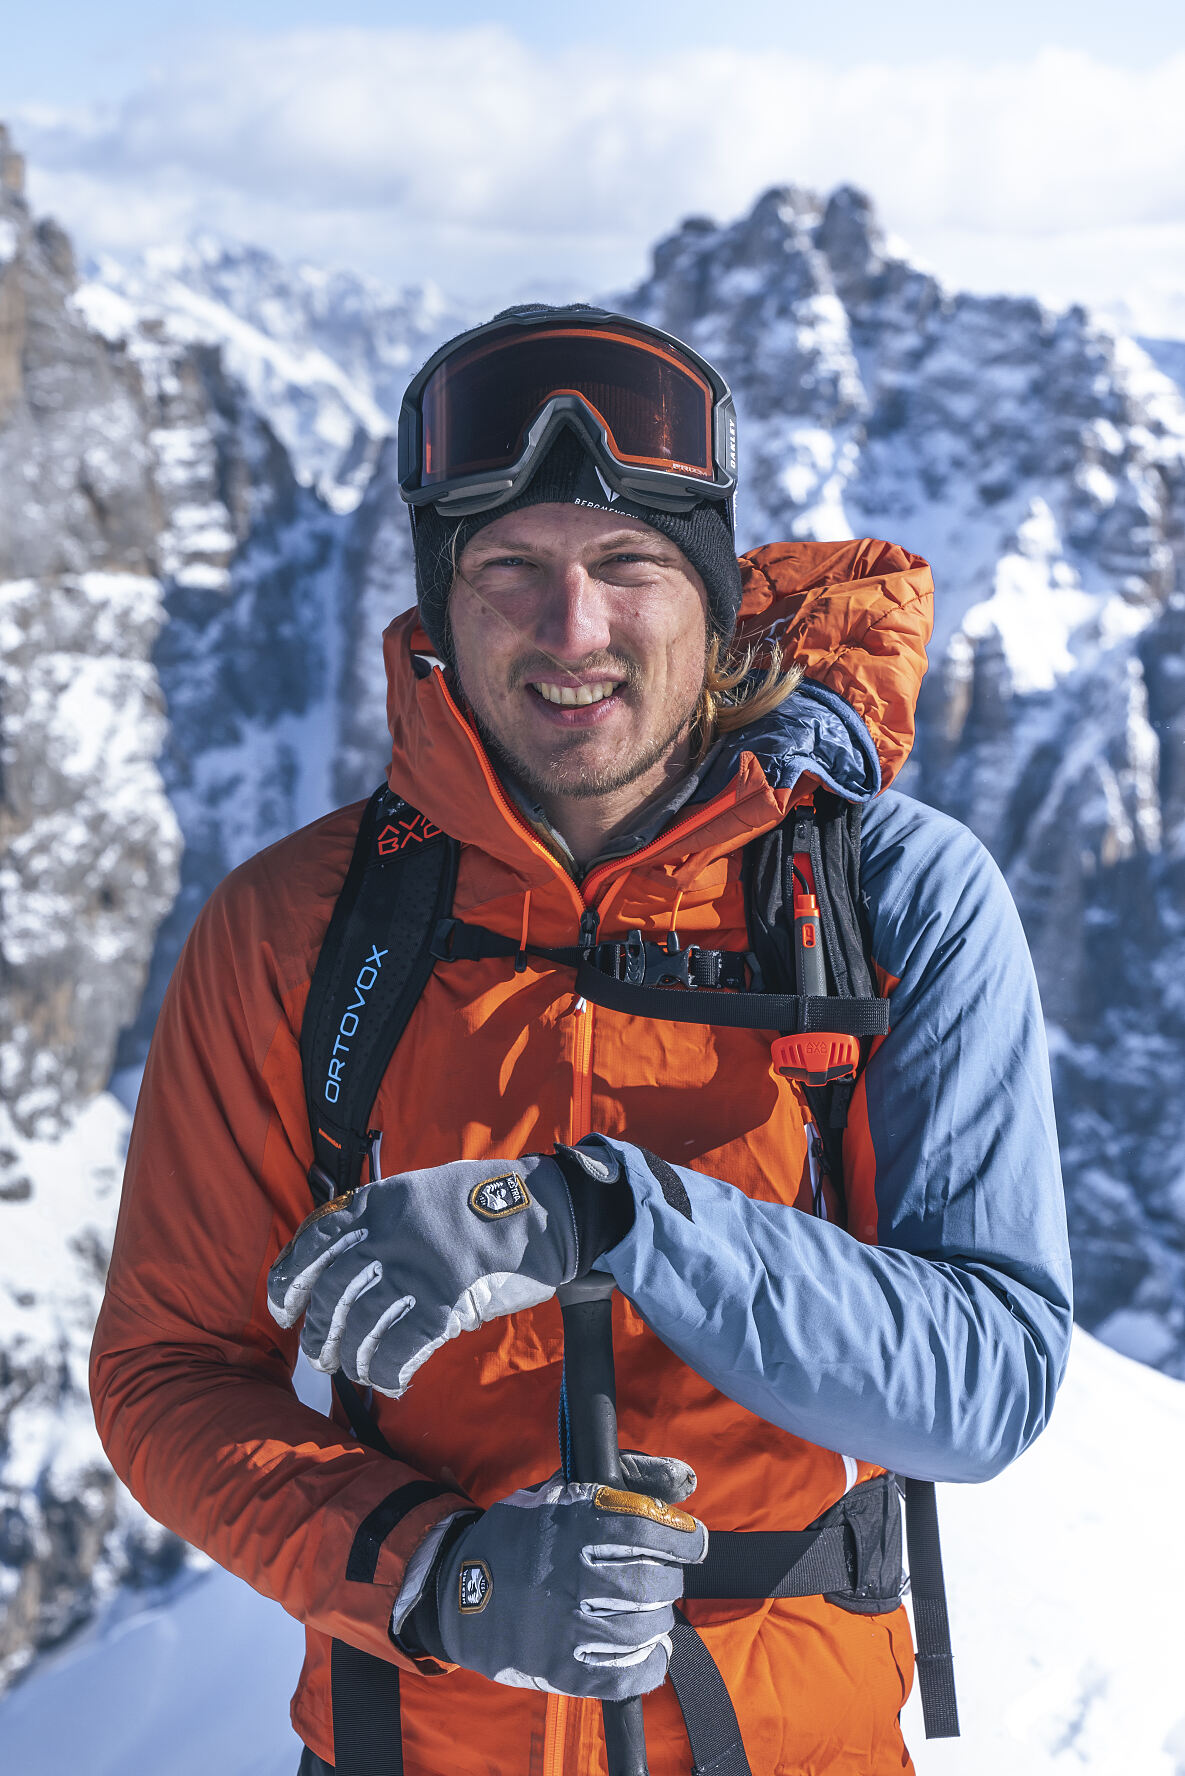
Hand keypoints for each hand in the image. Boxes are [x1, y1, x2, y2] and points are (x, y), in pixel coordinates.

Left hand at [266, 1147, 625, 1396]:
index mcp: (379, 1202)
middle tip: (321, 1356)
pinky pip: (402, 1346)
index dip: (289, 1282)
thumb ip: (382, 1221)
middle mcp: (389, 1233)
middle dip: (320, 1333)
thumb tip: (342, 1263)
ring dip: (352, 1357)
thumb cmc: (486, 1202)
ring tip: (355, 1371)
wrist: (548, 1211)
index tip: (283, 1311)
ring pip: (362, 1325)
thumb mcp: (422, 1192)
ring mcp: (417, 1267)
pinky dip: (389, 1370)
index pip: (313, 1242)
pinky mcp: (448, 1299)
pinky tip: (392, 1382)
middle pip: (332, 1292)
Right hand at [402, 1452, 706, 1699]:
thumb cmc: (522, 1536)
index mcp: (571, 1523)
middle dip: (670, 1578)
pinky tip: (649, 1650)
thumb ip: (629, 1477)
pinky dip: (649, 1663)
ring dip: (659, 1619)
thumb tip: (687, 1478)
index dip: (684, 1537)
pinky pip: (624, 1676)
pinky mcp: (560, 1671)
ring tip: (650, 1610)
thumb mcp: (564, 1490)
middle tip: (663, 1575)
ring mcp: (564, 1628)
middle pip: (651, 1582)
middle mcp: (569, 1575)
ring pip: (642, 1629)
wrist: (457, 1593)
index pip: (648, 1529)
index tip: (693, 1540)